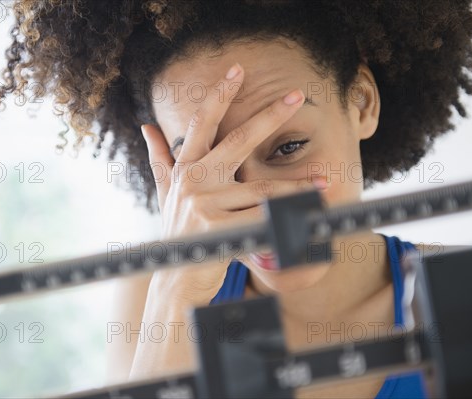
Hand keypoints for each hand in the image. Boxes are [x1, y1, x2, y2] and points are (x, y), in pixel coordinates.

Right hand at [141, 62, 313, 300]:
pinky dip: (287, 219)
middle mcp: (193, 180)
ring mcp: (204, 204)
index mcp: (186, 167)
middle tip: (297, 95)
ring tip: (325, 180)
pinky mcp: (217, 228)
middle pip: (239, 140)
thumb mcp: (165, 192)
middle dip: (270, 116)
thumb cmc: (178, 230)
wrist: (175, 276)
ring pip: (262, 188)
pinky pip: (262, 219)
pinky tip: (309, 215)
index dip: (219, 94)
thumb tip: (146, 128)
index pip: (203, 123)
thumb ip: (159, 159)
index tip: (238, 70)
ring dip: (297, 186)